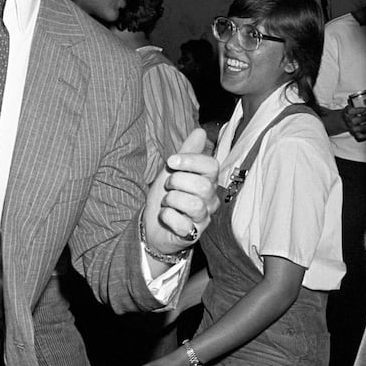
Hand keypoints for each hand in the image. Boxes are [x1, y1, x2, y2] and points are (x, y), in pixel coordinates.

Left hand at [143, 128, 218, 257]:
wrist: (153, 224)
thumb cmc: (168, 195)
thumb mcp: (173, 170)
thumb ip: (187, 152)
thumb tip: (200, 131)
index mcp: (208, 181)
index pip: (211, 166)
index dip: (190, 161)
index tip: (171, 162)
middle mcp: (210, 200)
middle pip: (203, 186)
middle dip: (177, 182)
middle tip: (168, 186)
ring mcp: (203, 218)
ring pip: (193, 205)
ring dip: (172, 200)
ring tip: (167, 202)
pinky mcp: (193, 235)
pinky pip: (181, 224)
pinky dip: (167, 217)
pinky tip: (165, 217)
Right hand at [342, 104, 365, 141]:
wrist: (344, 120)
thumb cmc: (350, 112)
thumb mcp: (351, 105)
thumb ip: (356, 101)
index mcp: (347, 112)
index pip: (352, 111)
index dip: (361, 110)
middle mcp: (349, 120)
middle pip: (357, 119)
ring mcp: (351, 127)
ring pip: (359, 128)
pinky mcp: (354, 133)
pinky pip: (360, 136)